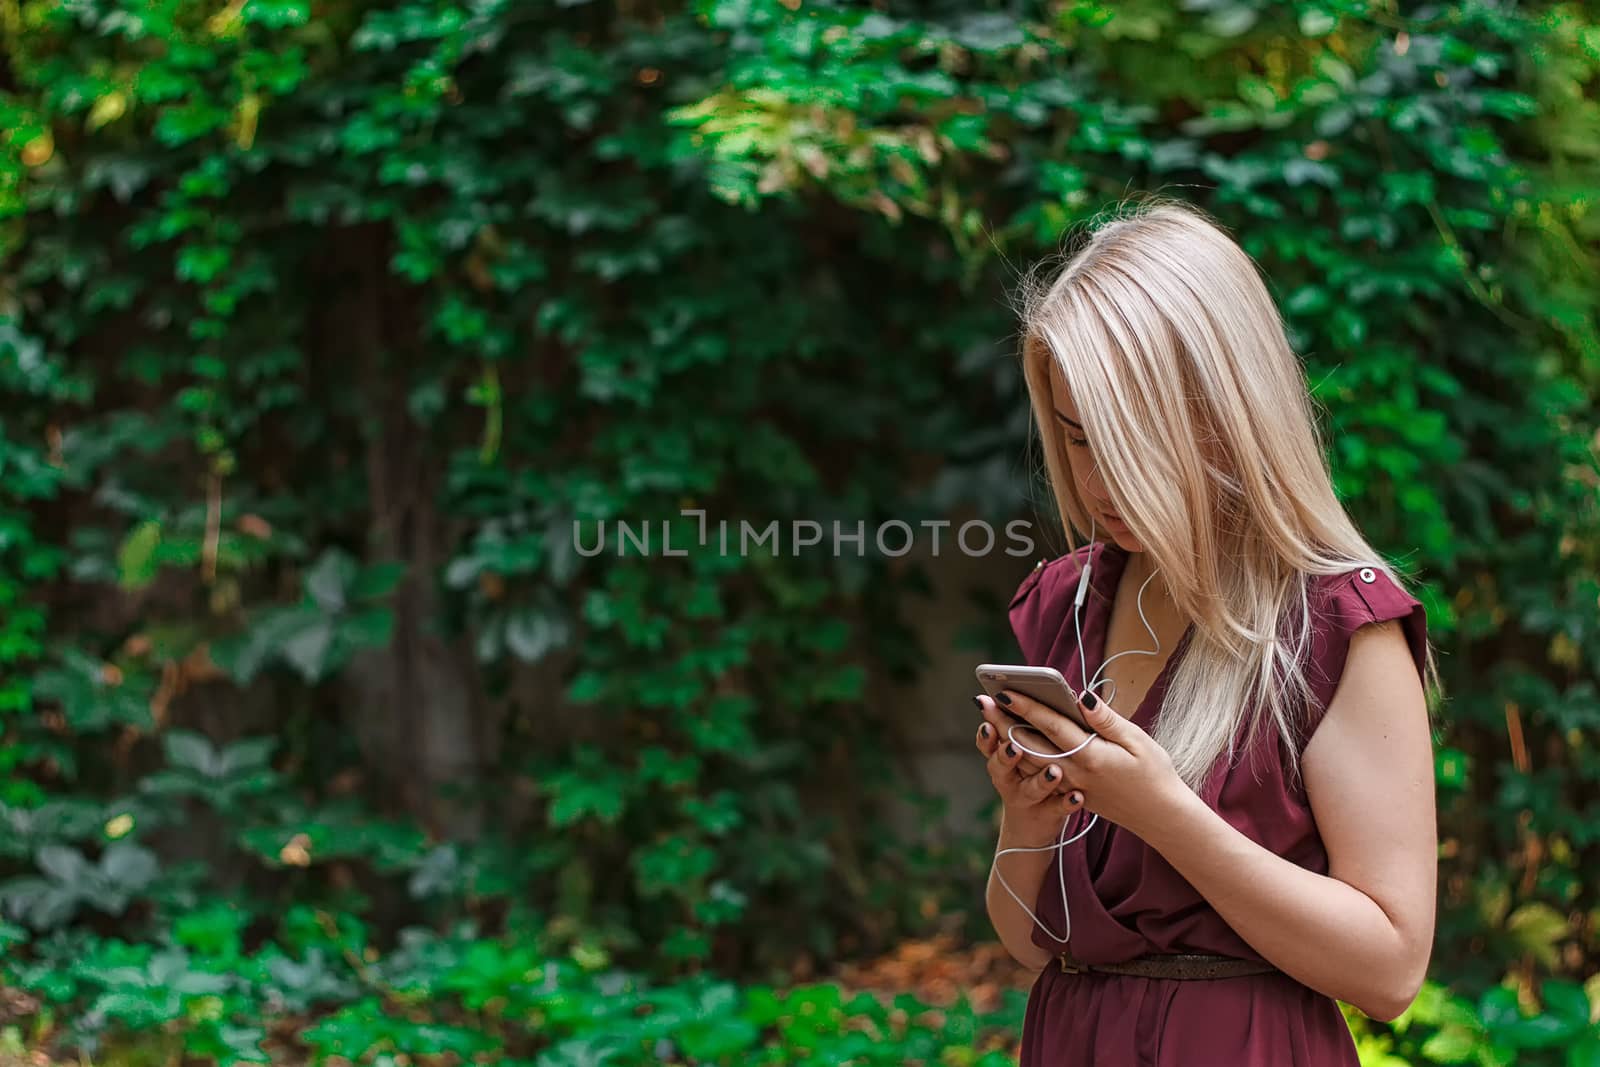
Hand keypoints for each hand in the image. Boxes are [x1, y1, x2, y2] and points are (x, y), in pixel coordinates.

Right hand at [974, 699, 1084, 845]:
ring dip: (1040, 780)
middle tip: (1013, 745)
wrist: (1031, 827)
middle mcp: (1009, 776)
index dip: (989, 721)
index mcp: (1005, 752)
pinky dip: (1064, 803)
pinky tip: (1077, 797)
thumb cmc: (1032, 771)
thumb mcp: (1019, 748)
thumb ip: (1019, 724)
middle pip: (1003, 762)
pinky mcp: (1047, 814)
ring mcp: (1027, 797)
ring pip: (1029, 788)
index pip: (992, 735)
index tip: (986, 705)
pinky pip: (1056, 809)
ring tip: (1054, 772)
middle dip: (1005, 753)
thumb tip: (1005, 696)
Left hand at [992, 686, 1187, 839]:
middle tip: (982, 701)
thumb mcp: (1137, 741)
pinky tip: (1009, 743)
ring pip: (1030, 760)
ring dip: (1006, 738)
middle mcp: (1074, 772)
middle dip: (1004, 721)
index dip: (1027, 707)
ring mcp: (1071, 786)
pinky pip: (1039, 774)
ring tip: (989, 718)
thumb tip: (1082, 697)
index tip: (1005, 691)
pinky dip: (1021, 758)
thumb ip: (1106, 720)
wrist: (1160, 816)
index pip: (1051, 726)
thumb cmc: (1154, 774)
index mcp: (1091, 755)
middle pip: (1030, 743)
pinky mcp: (1071, 793)